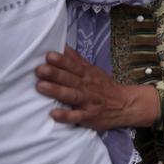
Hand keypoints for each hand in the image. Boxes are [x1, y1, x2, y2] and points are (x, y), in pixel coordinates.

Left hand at [35, 46, 157, 129]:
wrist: (124, 105)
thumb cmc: (103, 87)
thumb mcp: (92, 70)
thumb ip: (76, 60)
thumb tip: (62, 46)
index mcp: (87, 74)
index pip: (74, 66)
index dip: (62, 61)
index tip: (49, 55)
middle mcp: (87, 86)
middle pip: (70, 79)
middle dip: (55, 74)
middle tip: (40, 69)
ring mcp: (88, 102)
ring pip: (71, 95)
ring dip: (57, 91)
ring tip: (41, 86)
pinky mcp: (90, 116)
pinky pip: (77, 117)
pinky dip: (66, 116)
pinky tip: (54, 114)